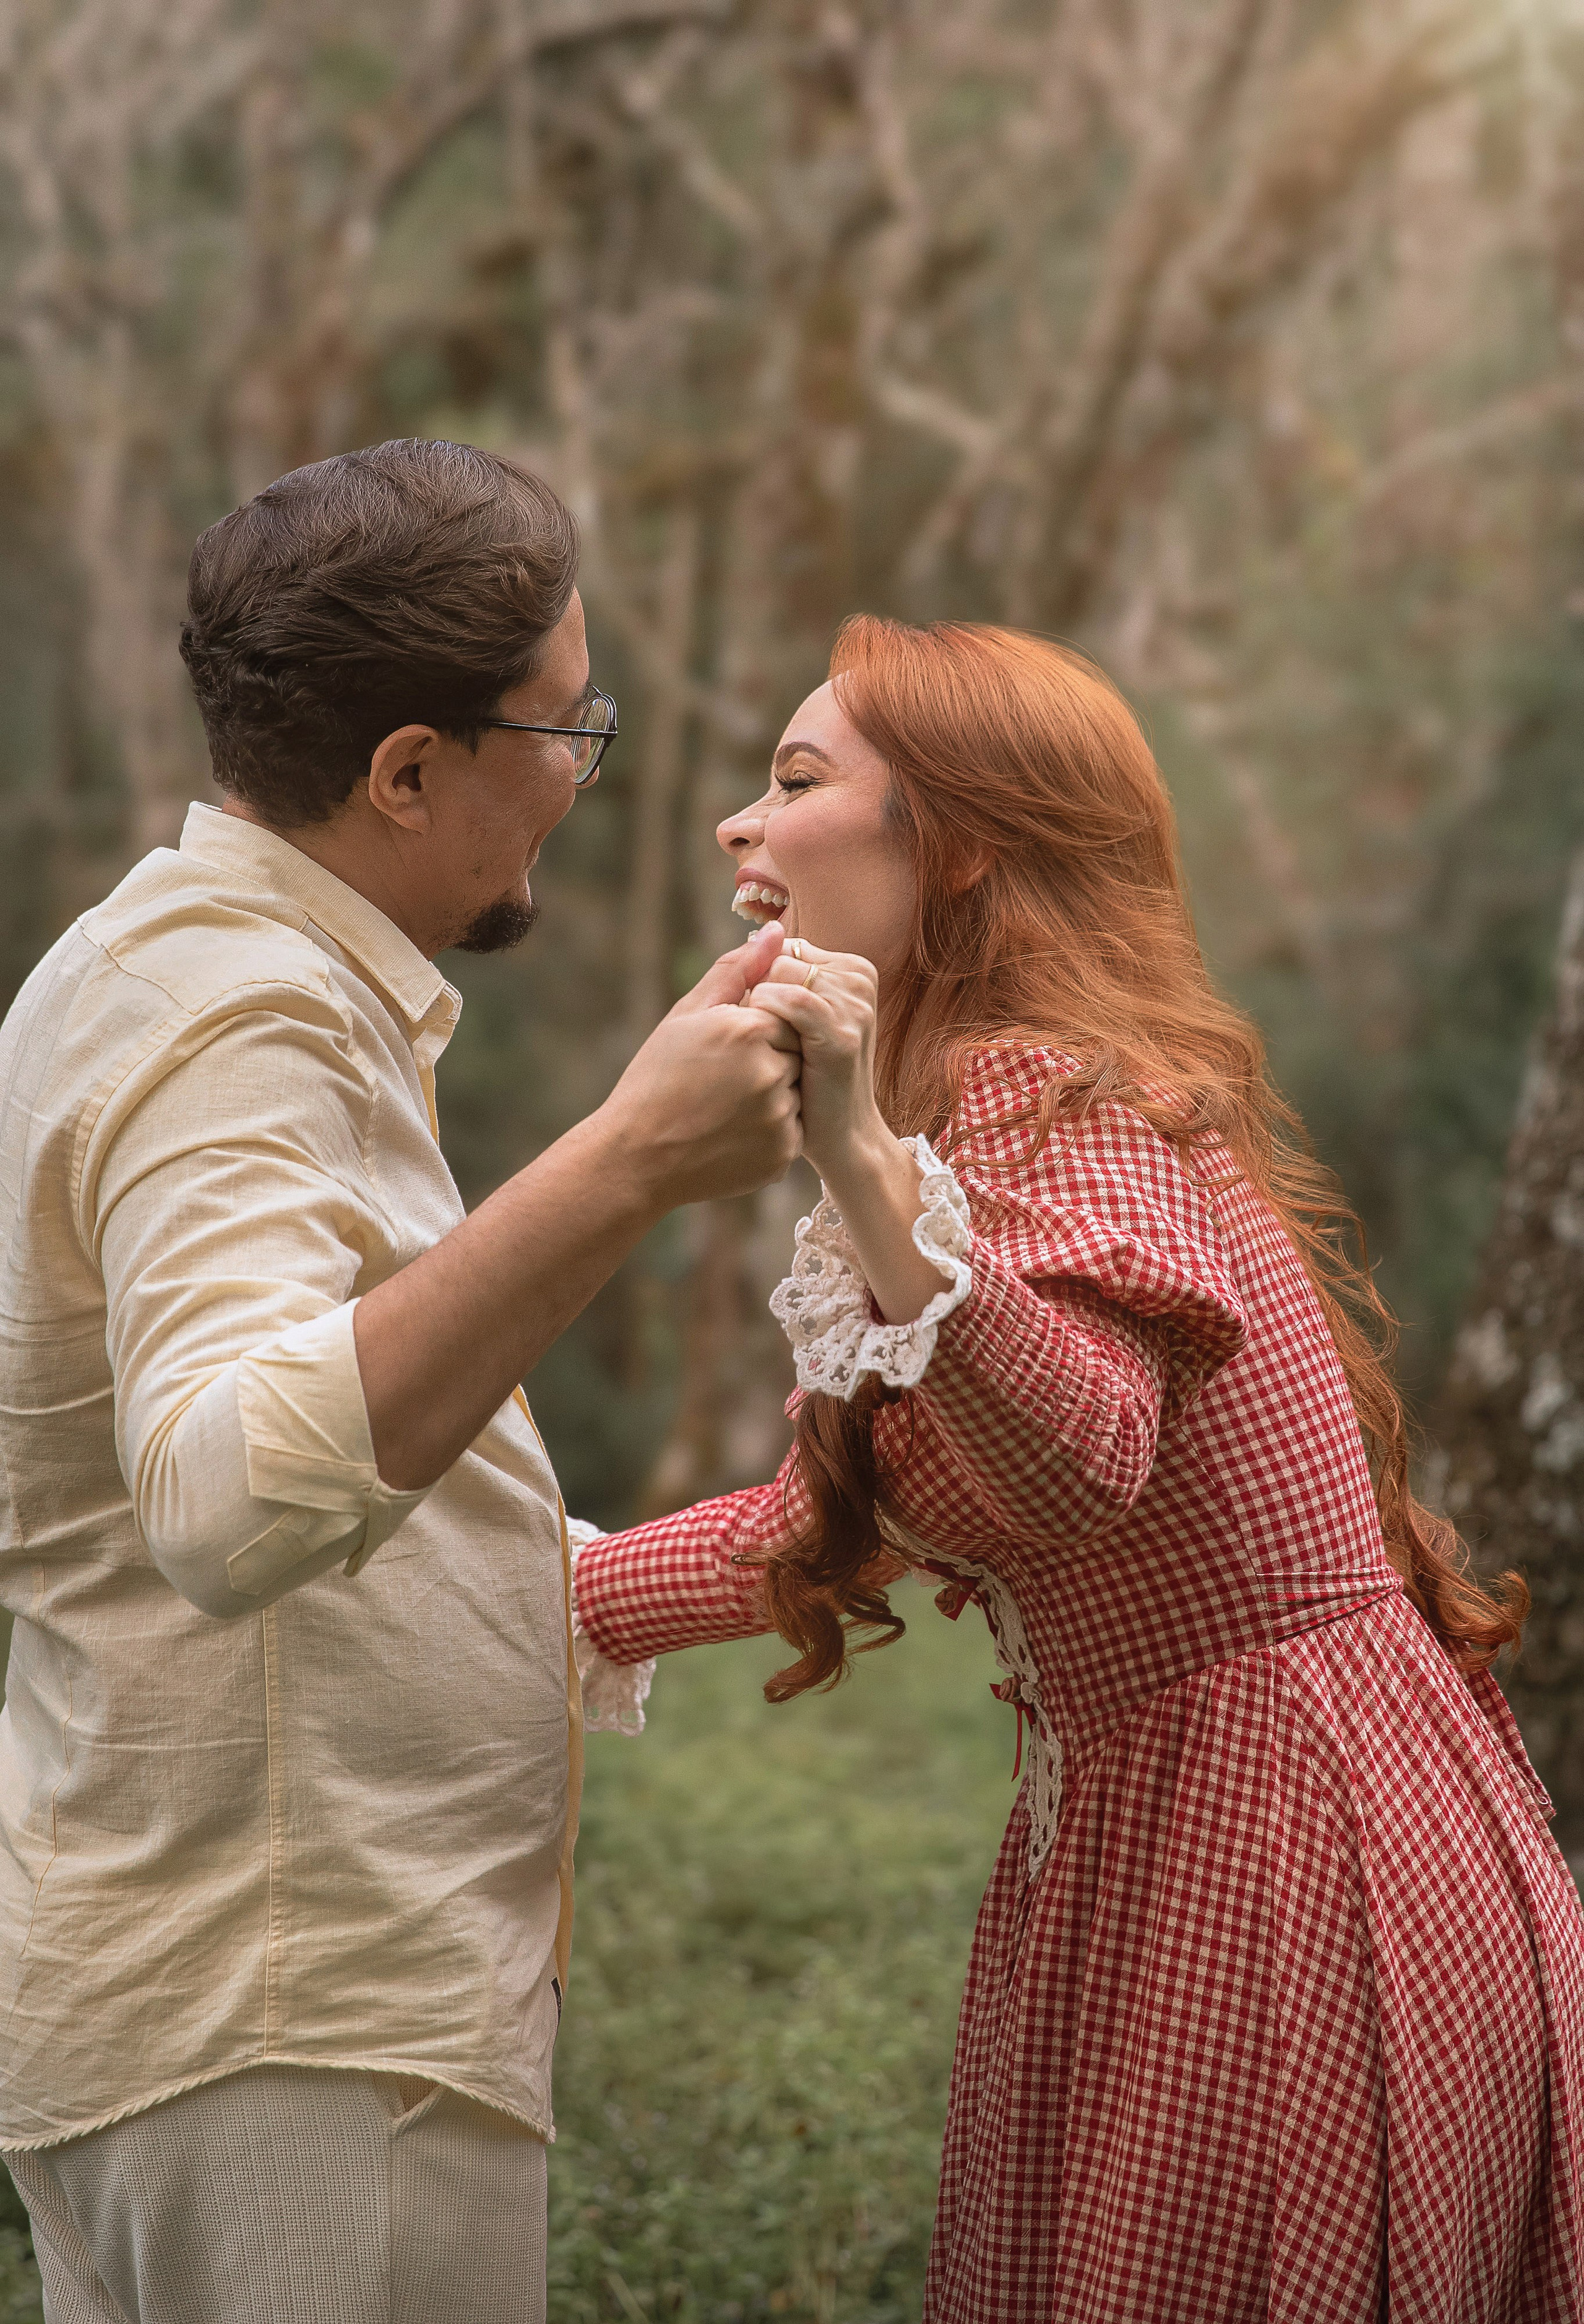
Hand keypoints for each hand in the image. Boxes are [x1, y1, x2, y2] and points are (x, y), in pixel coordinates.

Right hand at [600, 924, 803, 1208]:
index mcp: (751, 1030)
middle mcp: (773, 1073)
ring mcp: (780, 1119)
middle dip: (767, 1061)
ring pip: (796, 1093)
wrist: (635, 1159)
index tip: (725, 1049)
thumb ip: (737, 969)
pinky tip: (729, 1134)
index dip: (754, 1028)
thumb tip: (774, 931)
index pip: (786, 1012)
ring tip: (722, 1109)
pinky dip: (767, 1131)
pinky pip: (791, 1132)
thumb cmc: (655, 1080)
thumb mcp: (687, 1015)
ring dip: (769, 1096)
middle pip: (796, 1052)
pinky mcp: (782, 1156)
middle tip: (722, 1082)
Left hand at [742, 937, 881, 1182]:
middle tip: (767, 1041)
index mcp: (853, 969)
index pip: (784, 946)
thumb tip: (762, 931)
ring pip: (780, 973)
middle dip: (758, 994)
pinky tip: (771, 1051)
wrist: (841, 1137)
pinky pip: (790, 999)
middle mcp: (859, 979)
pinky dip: (767, 1021)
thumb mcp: (799, 1020)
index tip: (767, 1024)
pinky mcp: (843, 1034)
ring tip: (772, 1048)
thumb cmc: (810, 1080)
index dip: (761, 982)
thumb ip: (783, 975)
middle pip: (779, 956)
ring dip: (759, 1011)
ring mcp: (855, 1005)